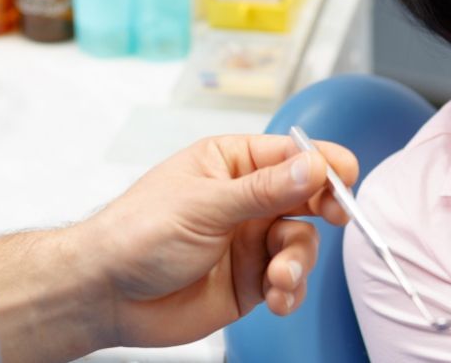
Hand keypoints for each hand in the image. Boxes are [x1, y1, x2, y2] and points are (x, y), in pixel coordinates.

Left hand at [78, 134, 357, 348]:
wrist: (106, 294)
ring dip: (298, 261)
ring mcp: (249, 241)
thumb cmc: (137, 233)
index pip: (290, 155)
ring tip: (280, 277)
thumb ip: (264, 190)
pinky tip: (278, 296)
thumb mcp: (205, 204)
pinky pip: (288, 282)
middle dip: (323, 211)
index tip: (344, 177)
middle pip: (306, 198)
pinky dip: (291, 290)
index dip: (321, 164)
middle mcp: (245, 200)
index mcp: (231, 164)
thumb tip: (313, 166)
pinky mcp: (249, 281)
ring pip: (300, 243)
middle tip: (334, 218)